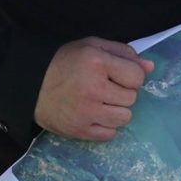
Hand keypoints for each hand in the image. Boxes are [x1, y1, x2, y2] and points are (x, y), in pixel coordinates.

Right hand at [34, 37, 152, 140]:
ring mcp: (86, 112)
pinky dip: (106, 126)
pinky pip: (111, 134)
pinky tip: (93, 114)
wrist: (30, 85)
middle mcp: (93, 88)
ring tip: (100, 102)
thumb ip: (123, 54)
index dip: (130, 76)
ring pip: (124, 118)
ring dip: (116, 110)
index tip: (117, 75)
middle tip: (105, 87)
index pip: (137, 77)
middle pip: (131, 98)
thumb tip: (150, 68)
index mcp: (97, 62)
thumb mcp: (92, 46)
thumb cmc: (64, 62)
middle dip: (122, 93)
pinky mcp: (80, 130)